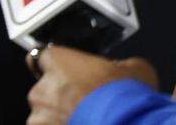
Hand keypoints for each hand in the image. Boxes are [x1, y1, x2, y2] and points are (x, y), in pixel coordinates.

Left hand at [27, 46, 158, 123]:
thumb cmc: (124, 100)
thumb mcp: (133, 68)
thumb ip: (118, 64)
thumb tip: (123, 69)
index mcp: (57, 61)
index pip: (42, 57)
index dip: (58, 66)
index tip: (68, 74)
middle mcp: (43, 88)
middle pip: (43, 90)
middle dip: (59, 97)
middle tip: (83, 103)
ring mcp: (41, 119)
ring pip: (44, 117)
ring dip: (58, 119)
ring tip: (83, 121)